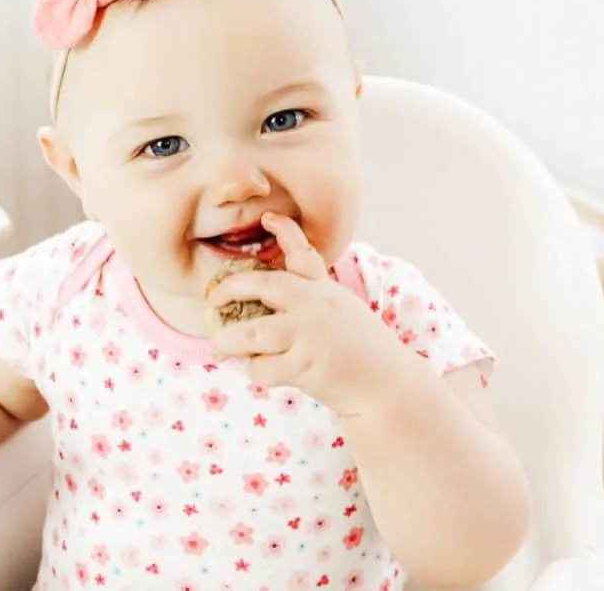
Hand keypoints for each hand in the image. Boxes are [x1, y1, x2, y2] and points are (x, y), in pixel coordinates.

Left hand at [207, 213, 399, 412]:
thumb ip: (311, 284)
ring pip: (251, 334)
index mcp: (324, 290)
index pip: (304, 254)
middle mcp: (316, 306)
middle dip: (229, 289)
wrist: (389, 386)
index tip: (268, 217)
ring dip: (228, 341)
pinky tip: (260, 371)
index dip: (285, 232)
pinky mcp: (307, 368)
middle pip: (263, 285)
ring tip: (220, 346)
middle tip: (214, 300)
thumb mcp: (340, 305)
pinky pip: (262, 368)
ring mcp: (310, 336)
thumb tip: (274, 269)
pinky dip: (254, 371)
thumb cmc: (359, 347)